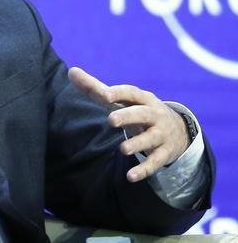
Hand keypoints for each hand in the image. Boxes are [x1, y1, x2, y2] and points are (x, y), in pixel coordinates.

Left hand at [68, 66, 189, 182]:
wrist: (178, 130)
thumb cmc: (138, 110)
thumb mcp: (121, 100)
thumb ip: (95, 88)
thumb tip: (71, 71)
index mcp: (143, 99)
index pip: (132, 93)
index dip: (119, 93)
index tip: (105, 94)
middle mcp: (154, 115)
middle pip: (143, 114)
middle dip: (128, 116)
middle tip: (111, 120)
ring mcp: (161, 135)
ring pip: (151, 139)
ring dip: (138, 144)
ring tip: (123, 149)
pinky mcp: (164, 153)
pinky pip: (156, 162)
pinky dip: (144, 170)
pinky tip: (130, 177)